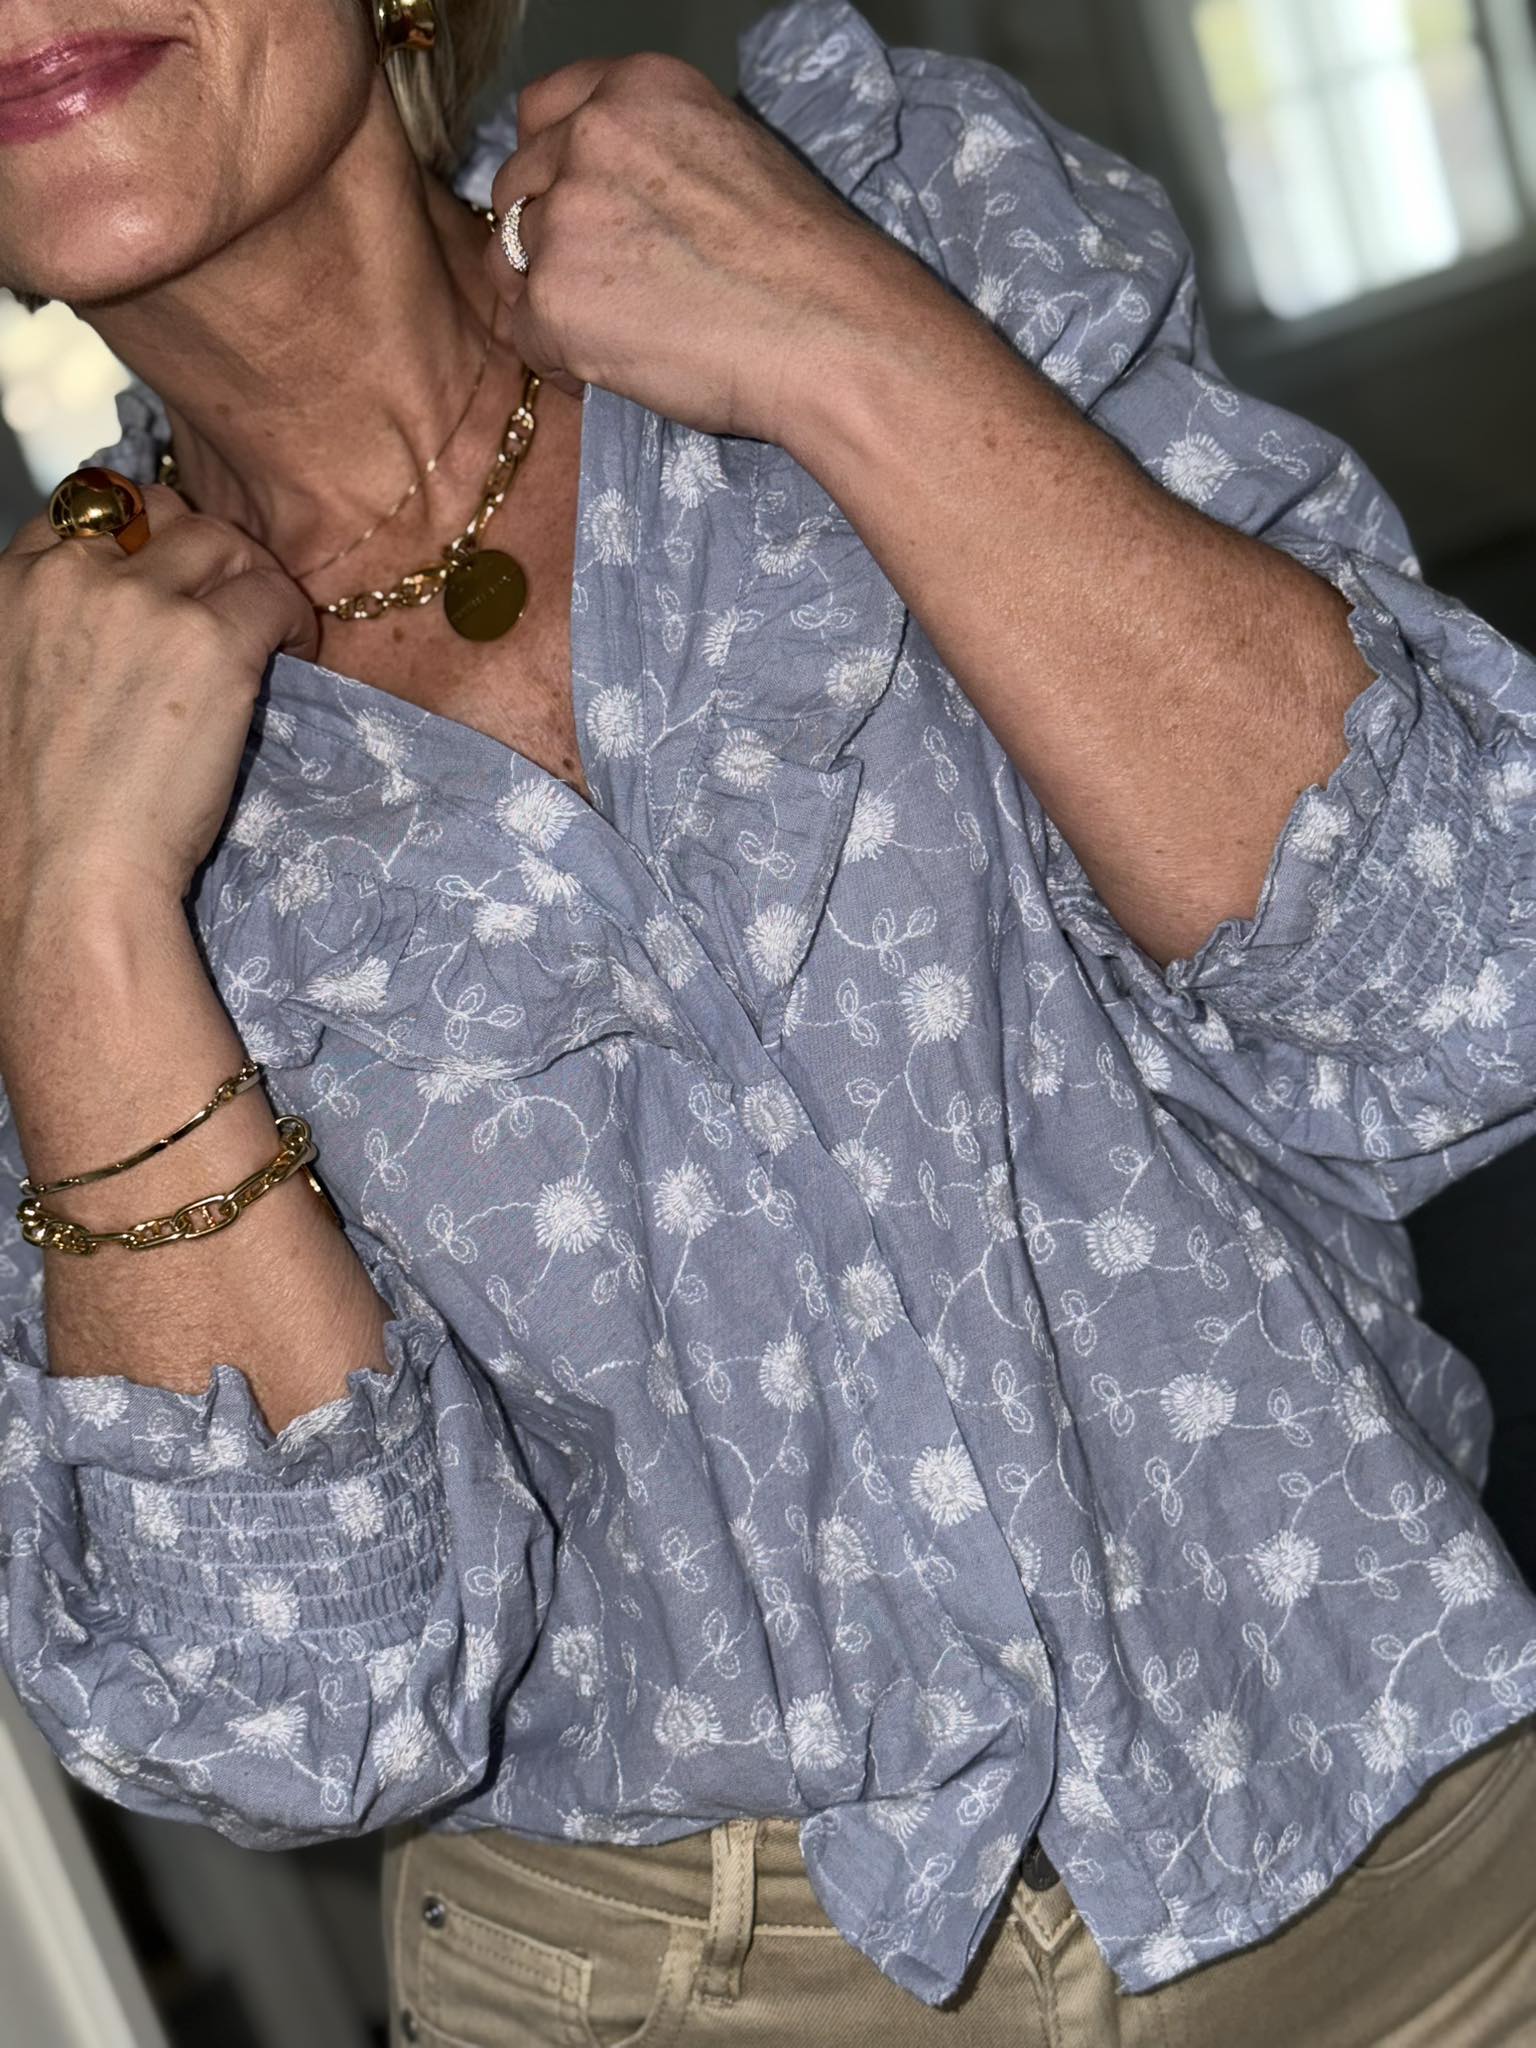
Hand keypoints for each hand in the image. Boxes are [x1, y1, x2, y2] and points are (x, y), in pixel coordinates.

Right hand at [0, 487, 316, 940]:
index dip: (142, 538)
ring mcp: (142, 602)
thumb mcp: (14, 691)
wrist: (66, 874)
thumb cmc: (39, 813)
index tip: (173, 576)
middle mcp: (70, 575)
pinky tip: (296, 652)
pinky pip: (273, 594)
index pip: (84, 509)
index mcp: (12, 587)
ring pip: (222, 540)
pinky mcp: (210, 642)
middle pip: (160, 512)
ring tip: (271, 627)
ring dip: (254, 576)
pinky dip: (294, 617)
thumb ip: (54, 635)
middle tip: (233, 597)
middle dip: (203, 546)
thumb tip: (121, 630)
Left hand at [486, 54, 915, 444]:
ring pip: (510, 262)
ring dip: (549, 302)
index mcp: (637, 89)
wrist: (832, 333)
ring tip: (613, 337)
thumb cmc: (803, 263)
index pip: (540, 112)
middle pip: (516, 187)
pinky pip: (522, 334)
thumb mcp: (728, 153)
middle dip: (544, 241)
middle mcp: (591, 136)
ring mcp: (566, 217)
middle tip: (601, 292)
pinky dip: (558, 360)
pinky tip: (612, 370)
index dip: (550, 169)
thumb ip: (652, 155)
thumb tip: (609, 199)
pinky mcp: (556, 299)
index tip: (571, 209)